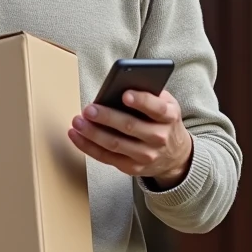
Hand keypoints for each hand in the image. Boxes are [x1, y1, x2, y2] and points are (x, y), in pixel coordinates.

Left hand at [68, 88, 192, 188]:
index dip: (141, 101)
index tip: (125, 94)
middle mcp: (159, 138)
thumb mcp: (166, 104)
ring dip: (93, 133)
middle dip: (107, 117)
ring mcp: (146, 155)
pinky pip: (106, 157)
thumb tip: (120, 84)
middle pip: (130, 127)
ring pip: (115, 144)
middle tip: (89, 109)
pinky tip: (76, 135)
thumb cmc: (163, 122)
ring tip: (77, 122)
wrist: (175, 155)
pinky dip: (88, 147)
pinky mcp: (132, 168)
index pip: (156, 108)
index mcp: (169, 117)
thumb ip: (149, 94)